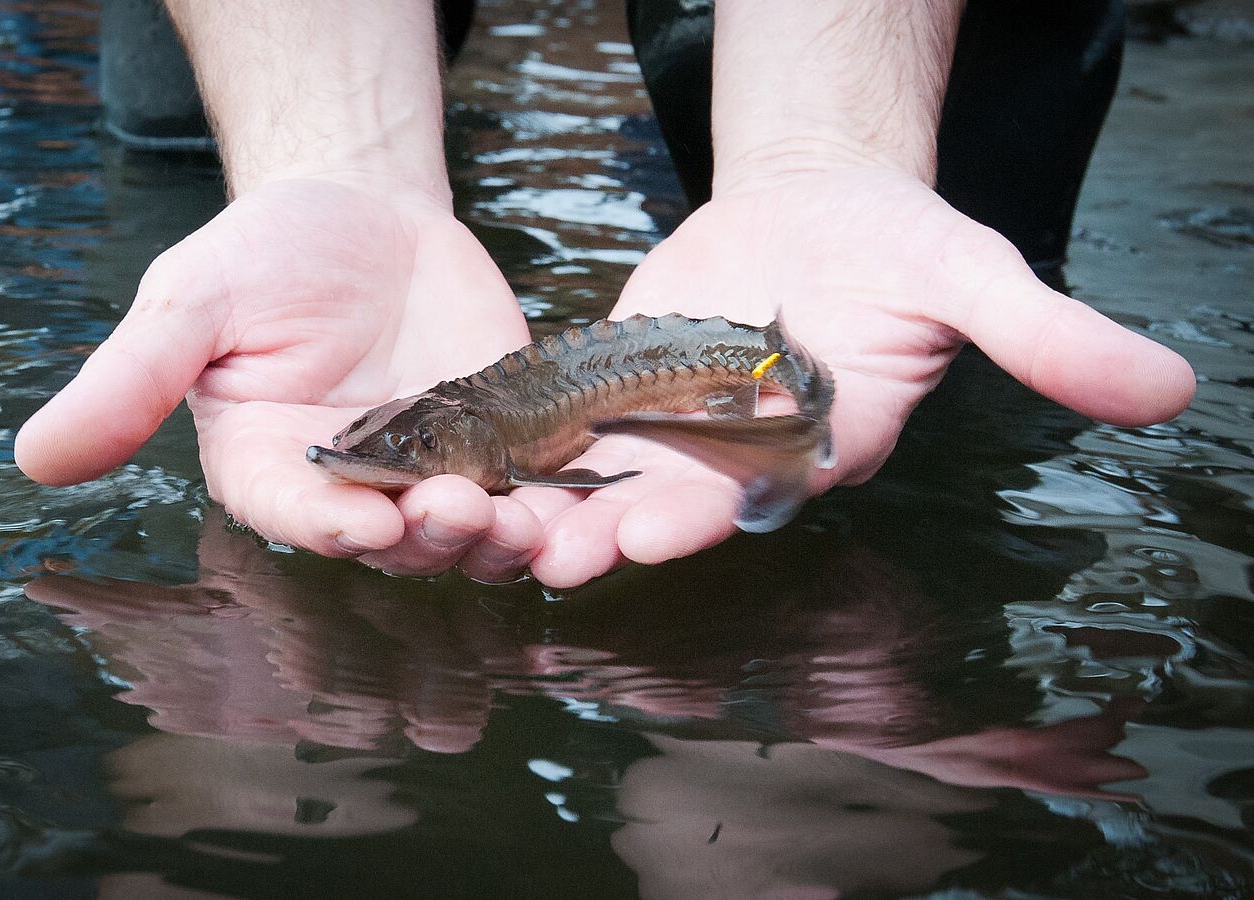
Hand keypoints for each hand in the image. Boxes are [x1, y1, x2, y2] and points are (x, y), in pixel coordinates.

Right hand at [15, 176, 545, 578]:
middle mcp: (356, 488)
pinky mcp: (501, 448)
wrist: (368, 215)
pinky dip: (555, 508)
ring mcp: (435, 473)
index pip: (295, 516)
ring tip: (525, 521)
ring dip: (498, 540)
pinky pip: (530, 492)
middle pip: (393, 540)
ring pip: (468, 535)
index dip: (327, 526)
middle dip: (427, 535)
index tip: (359, 523)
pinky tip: (583, 507)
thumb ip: (130, 379)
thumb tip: (35, 459)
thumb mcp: (192, 301)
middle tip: (461, 509)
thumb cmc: (268, 251)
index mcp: (272, 468)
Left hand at [515, 168, 1195, 585]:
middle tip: (541, 558)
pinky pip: (570, 422)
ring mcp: (677, 425)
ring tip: (473, 518)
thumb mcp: (973, 275)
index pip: (769, 493)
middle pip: (672, 503)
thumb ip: (1048, 337)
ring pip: (608, 478)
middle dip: (609, 534)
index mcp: (819, 441)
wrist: (823, 206)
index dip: (716, 512)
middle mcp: (742, 453)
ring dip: (546, 505)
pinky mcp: (625, 387)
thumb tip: (1173, 386)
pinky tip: (459, 451)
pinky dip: (522, 441)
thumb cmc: (902, 245)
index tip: (658, 531)